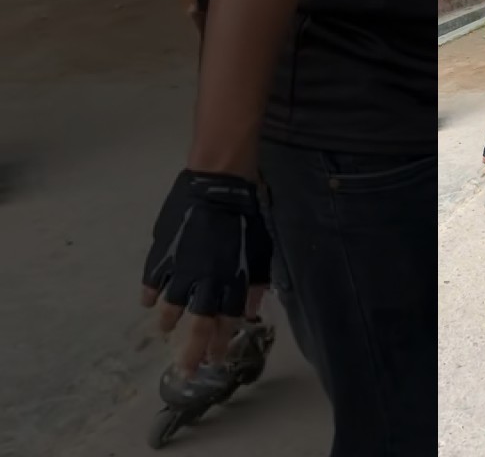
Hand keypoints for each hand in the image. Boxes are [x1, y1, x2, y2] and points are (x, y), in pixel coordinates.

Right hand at [141, 170, 260, 376]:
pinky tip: (148, 302)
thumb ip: (256, 283)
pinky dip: (148, 295)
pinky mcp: (160, 257)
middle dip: (191, 351)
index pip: (225, 322)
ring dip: (168, 322)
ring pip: (170, 308)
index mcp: (231, 284)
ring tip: (164, 330)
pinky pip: (150, 284)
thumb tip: (251, 309)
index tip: (216, 359)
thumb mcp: (261, 253)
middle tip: (186, 370)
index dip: (220, 342)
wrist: (217, 189)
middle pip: (196, 326)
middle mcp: (204, 285)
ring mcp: (179, 272)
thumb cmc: (246, 218)